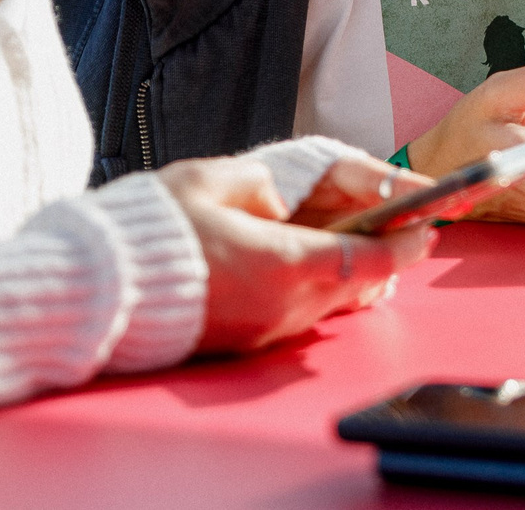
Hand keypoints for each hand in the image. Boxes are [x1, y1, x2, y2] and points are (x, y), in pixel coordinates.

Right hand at [159, 155, 432, 353]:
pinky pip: (295, 318)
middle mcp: (280, 305)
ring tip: (361, 249)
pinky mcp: (242, 344)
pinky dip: (313, 294)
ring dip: (348, 278)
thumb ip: (259, 183)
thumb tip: (286, 195)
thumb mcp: (208, 180)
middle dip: (383, 259)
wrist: (96, 291)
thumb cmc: (149, 231)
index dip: (405, 244)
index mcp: (282, 262)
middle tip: (405, 233)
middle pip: (355, 286)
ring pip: (328, 305)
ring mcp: (261, 330)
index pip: (367, 257)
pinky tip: (307, 271)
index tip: (428, 227)